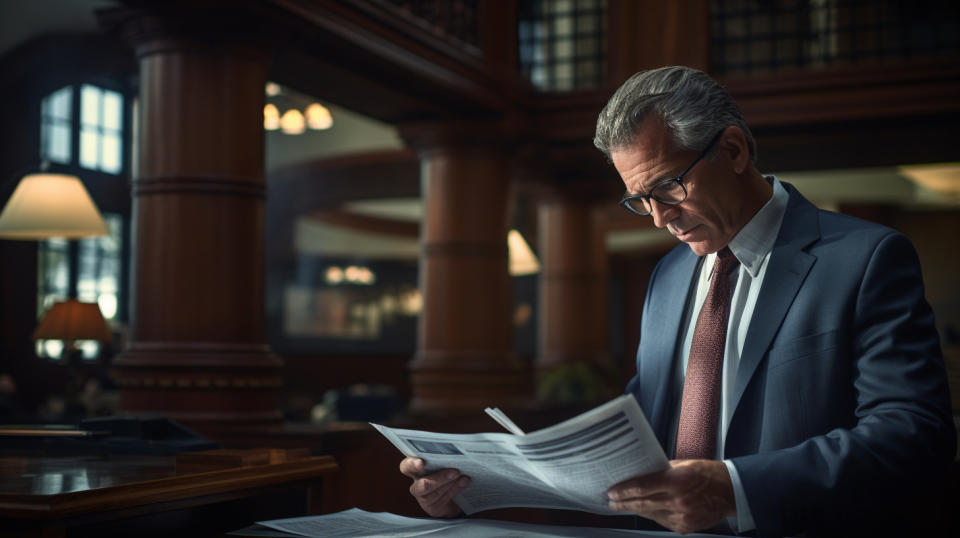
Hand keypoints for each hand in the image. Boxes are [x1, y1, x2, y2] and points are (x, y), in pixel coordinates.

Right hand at [399, 457, 469, 517]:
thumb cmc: (447, 471)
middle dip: (440, 478)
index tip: (422, 463)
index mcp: (415, 470)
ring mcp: (424, 498)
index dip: (412, 465)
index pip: (406, 467)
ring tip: (463, 478)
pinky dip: (454, 490)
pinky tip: (463, 484)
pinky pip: (442, 500)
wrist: (456, 494)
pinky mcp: (433, 509)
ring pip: (434, 494)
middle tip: (455, 471)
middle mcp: (417, 485)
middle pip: (422, 485)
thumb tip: (455, 451)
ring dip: (450, 485)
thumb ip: (444, 457)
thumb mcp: (444, 461)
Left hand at [607, 459, 735, 533]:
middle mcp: (680, 501)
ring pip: (651, 514)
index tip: (611, 491)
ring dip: (636, 509)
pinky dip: (652, 515)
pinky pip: (662, 521)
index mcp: (678, 480)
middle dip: (624, 503)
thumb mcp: (683, 465)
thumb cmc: (707, 474)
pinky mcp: (685, 527)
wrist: (731, 492)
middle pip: (643, 503)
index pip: (642, 487)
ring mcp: (683, 516)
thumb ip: (661, 471)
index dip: (623, 491)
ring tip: (624, 505)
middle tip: (611, 502)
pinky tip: (645, 510)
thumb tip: (639, 474)